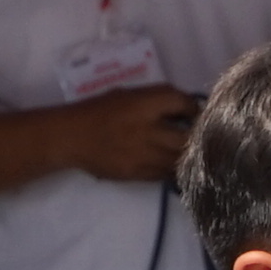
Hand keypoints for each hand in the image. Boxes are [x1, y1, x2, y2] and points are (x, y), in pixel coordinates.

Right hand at [64, 85, 199, 185]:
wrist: (71, 137)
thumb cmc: (99, 110)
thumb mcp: (128, 95)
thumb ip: (155, 99)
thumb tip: (186, 108)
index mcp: (143, 104)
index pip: (182, 103)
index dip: (194, 108)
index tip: (194, 113)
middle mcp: (146, 130)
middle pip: (188, 138)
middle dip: (198, 138)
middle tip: (199, 137)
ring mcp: (142, 155)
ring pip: (180, 161)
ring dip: (187, 156)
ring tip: (188, 152)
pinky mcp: (137, 173)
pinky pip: (165, 174)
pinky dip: (172, 169)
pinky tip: (171, 162)